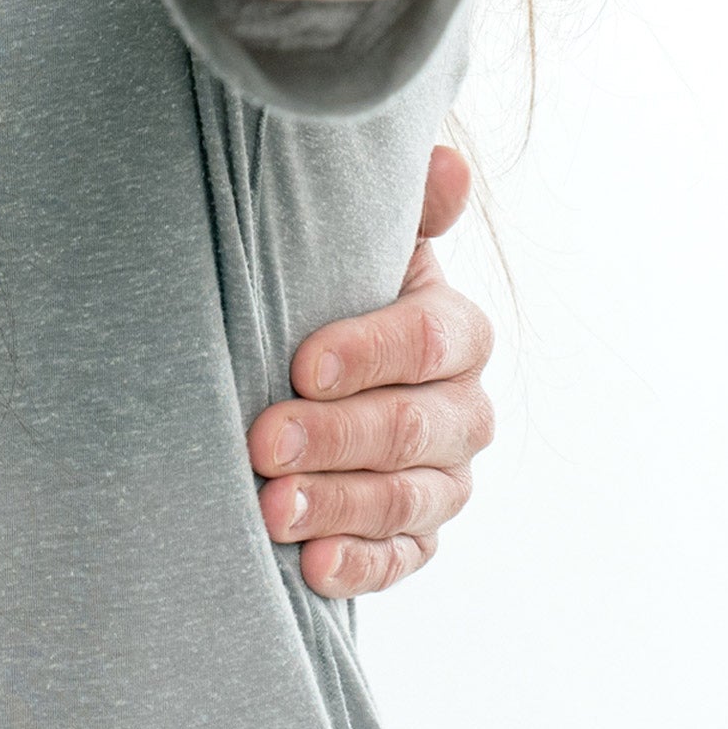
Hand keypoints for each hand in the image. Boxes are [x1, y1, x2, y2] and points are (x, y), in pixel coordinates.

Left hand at [249, 143, 495, 594]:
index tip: (300, 363)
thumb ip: (401, 206)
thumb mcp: (354, 240)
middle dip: (335, 438)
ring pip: (406, 500)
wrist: (308, 359)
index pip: (428, 342)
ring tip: (270, 509)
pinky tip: (312, 567)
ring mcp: (445, 478)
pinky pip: (403, 558)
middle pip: (413, 428)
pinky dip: (359, 566)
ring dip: (337, 506)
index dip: (367, 353)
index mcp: (455, 330)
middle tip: (262, 443)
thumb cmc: (326, 285)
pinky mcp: (419, 534)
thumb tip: (445, 161)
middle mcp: (464, 409)